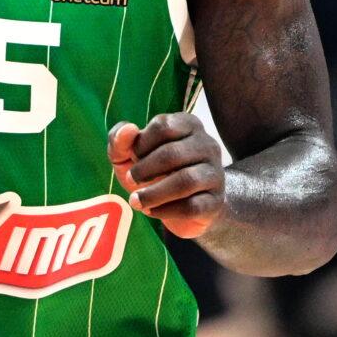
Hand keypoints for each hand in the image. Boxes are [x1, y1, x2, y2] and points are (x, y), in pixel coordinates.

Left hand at [109, 112, 226, 238]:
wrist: (186, 209)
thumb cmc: (154, 172)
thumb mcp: (131, 155)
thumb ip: (120, 140)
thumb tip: (128, 130)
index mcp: (188, 125)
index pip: (163, 126)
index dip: (141, 144)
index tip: (133, 157)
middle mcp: (207, 145)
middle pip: (172, 154)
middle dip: (144, 169)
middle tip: (130, 180)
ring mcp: (215, 173)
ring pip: (185, 181)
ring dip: (153, 193)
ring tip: (135, 201)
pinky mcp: (215, 201)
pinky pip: (191, 206)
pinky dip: (166, 210)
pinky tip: (151, 211)